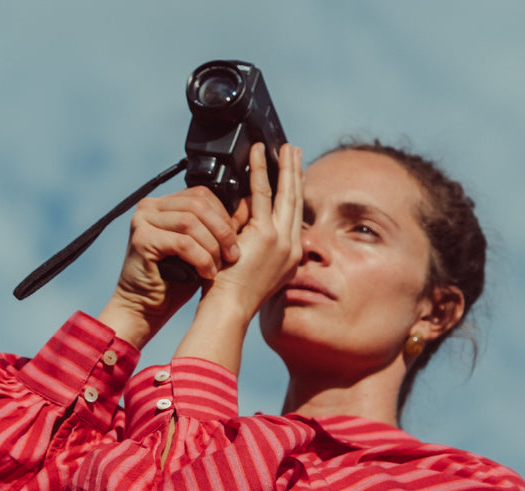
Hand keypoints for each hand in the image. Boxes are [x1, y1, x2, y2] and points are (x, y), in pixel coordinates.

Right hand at [98, 185, 241, 346]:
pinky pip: (182, 242)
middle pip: (198, 203)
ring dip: (212, 246)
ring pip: (191, 221)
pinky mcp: (142, 239)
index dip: (224, 216)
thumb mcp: (202, 249)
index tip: (236, 242)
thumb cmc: (175, 281)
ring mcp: (143, 220)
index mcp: (164, 204)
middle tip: (233, 255)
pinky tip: (206, 274)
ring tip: (218, 267)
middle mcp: (150, 206)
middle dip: (222, 230)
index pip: (202, 194)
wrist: (146, 307)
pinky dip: (200, 258)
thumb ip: (216, 229)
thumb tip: (246, 211)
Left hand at [172, 144, 302, 374]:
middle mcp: (291, 248)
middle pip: (296, 201)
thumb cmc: (231, 295)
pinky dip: (260, 170)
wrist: (228, 310)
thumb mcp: (248, 265)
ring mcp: (281, 241)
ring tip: (283, 146)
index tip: (294, 173)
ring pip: (285, 193)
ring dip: (283, 166)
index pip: (294, 216)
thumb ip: (250, 241)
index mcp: (289, 258)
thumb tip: (240, 216)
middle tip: (294, 150)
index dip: (295, 191)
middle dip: (296, 173)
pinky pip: (263, 194)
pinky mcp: (265, 235)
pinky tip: (258, 153)